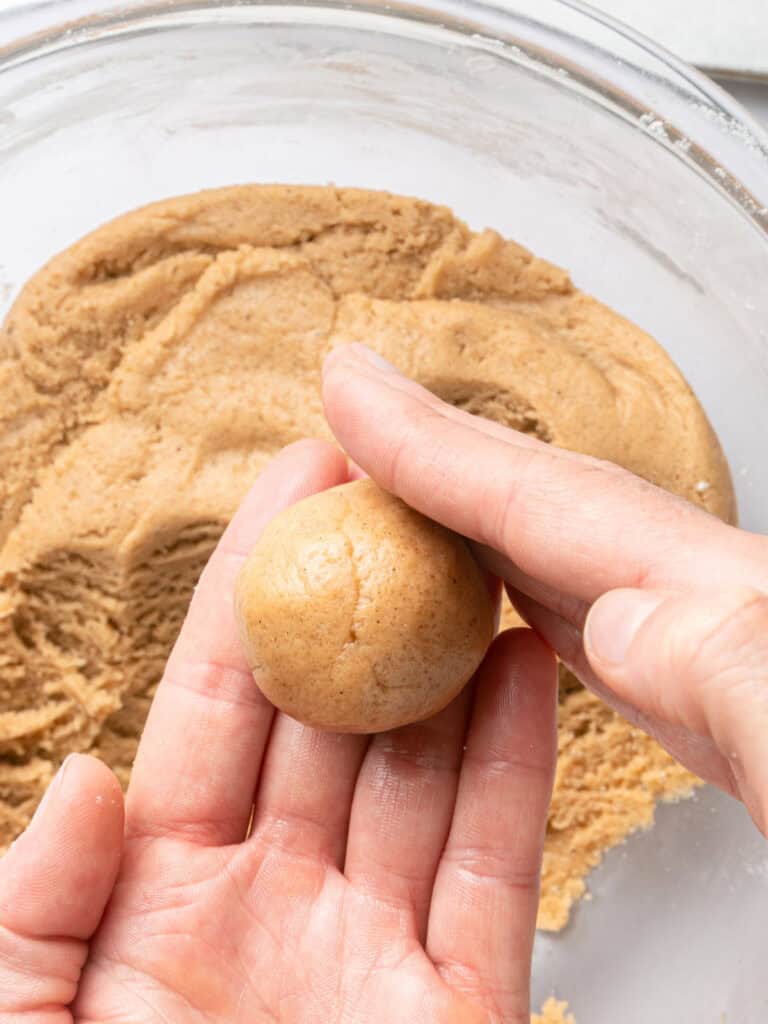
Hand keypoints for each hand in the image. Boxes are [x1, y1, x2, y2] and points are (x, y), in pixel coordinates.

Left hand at [0, 440, 557, 1023]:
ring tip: (480, 559)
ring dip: (455, 662)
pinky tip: (529, 669)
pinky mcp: (460, 1009)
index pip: (219, 703)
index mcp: (166, 892)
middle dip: (368, 601)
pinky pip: (495, 867)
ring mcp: (372, 950)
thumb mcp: (19, 1018)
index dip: (255, 587)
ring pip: (425, 772)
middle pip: (333, 717)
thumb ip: (34, 902)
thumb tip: (87, 776)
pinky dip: (518, 766)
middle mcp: (276, 901)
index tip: (296, 486)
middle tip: (402, 500)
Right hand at [322, 344, 767, 835]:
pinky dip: (511, 591)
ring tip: (381, 492)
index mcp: (731, 620)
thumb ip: (749, 681)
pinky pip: (580, 620)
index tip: (351, 386)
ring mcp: (702, 646)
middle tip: (346, 417)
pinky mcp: (701, 694)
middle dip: (433, 455)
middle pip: (543, 508)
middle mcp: (708, 611)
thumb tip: (628, 617)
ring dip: (459, 516)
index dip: (436, 447)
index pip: (553, 507)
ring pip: (553, 554)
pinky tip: (484, 598)